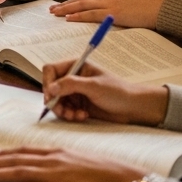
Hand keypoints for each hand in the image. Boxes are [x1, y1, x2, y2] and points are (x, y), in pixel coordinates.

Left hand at [0, 147, 143, 181]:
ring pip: (16, 172)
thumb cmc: (110, 172)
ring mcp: (53, 174)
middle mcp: (52, 160)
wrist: (123, 180)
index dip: (7, 153)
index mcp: (58, 152)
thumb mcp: (84, 160)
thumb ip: (67, 162)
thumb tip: (59, 168)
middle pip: (15, 160)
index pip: (26, 151)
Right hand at [39, 58, 169, 125]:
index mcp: (76, 66)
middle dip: (55, 101)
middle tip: (62, 111)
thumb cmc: (118, 92)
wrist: (134, 108)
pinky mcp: (78, 104)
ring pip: (56, 101)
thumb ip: (70, 85)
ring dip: (63, 110)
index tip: (51, 96)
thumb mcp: (94, 86)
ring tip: (75, 115)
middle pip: (50, 88)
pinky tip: (82, 116)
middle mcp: (73, 77)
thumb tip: (50, 88)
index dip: (47, 82)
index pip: (50, 70)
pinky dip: (70, 115)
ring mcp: (75, 92)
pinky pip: (64, 110)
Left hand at [50, 0, 165, 28]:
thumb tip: (105, 16)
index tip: (62, 5)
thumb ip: (115, 7)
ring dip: (67, 9)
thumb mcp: (128, 4)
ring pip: (82, 5)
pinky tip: (69, 18)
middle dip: (65, 4)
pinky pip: (91, 14)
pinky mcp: (113, 13)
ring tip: (55, 14)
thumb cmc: (147, 9)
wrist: (160, 8)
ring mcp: (110, 3)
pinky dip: (78, 16)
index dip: (73, 1)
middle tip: (52, 9)